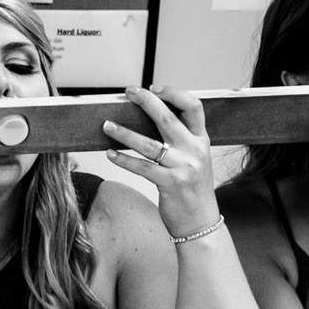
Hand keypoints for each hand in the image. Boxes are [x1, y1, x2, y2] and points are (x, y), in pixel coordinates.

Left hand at [102, 85, 218, 236]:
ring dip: (124, 133)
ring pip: (148, 144)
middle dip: (146, 101)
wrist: (201, 222)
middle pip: (167, 118)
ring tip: (106, 125)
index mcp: (202, 140)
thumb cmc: (193, 189)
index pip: (194, 107)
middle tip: (128, 92)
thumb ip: (182, 140)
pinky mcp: (171, 184)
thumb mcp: (196, 159)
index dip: (174, 93)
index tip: (154, 87)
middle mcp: (195, 151)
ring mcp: (184, 168)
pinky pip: (141, 168)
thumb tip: (153, 117)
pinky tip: (110, 154)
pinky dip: (123, 160)